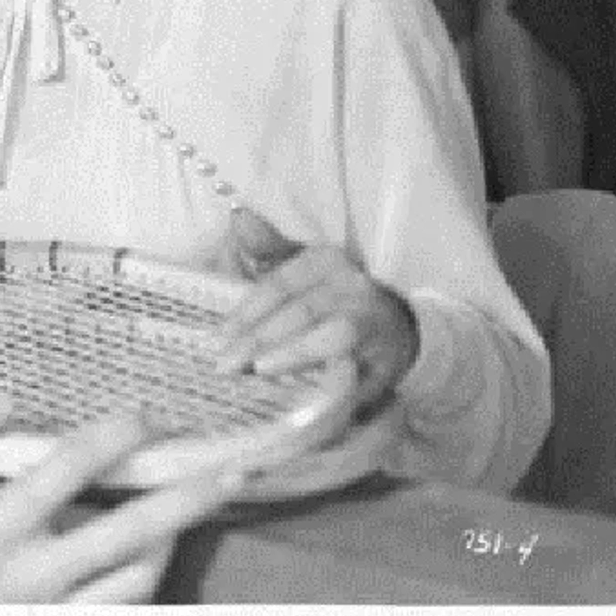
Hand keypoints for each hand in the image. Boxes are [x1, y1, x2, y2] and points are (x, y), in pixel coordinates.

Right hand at [0, 401, 245, 603]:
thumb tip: (3, 401)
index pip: (65, 471)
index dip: (109, 437)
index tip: (140, 414)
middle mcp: (34, 571)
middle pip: (126, 533)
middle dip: (182, 499)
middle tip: (228, 471)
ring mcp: (55, 611)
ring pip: (137, 578)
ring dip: (175, 538)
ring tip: (201, 503)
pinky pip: (125, 612)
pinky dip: (151, 579)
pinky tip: (164, 551)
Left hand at [217, 207, 419, 409]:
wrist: (396, 328)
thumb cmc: (330, 300)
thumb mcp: (299, 270)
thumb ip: (266, 249)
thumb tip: (239, 217)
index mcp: (326, 260)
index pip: (280, 284)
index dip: (247, 312)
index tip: (219, 338)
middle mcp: (353, 286)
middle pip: (300, 311)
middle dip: (260, 338)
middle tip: (227, 364)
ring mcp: (374, 322)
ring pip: (331, 335)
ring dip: (293, 354)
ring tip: (260, 369)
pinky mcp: (388, 359)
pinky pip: (357, 372)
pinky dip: (328, 384)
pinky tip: (302, 398)